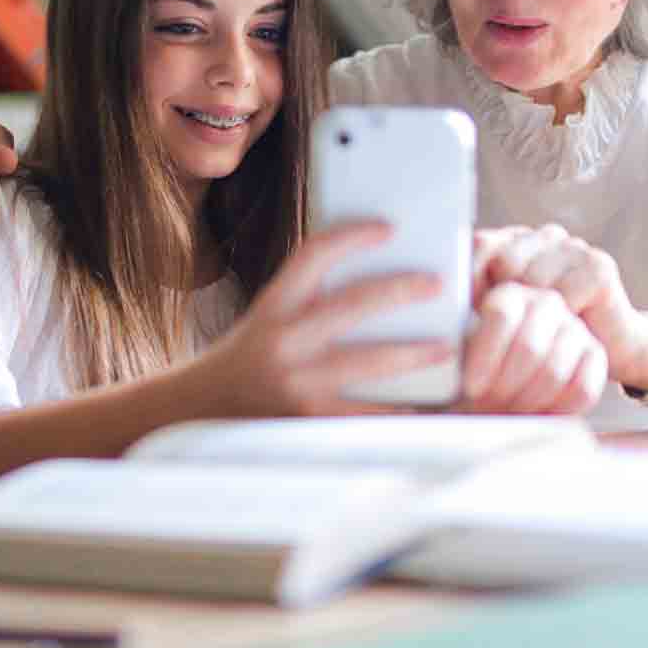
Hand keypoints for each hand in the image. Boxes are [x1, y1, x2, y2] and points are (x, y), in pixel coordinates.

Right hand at [188, 222, 458, 417]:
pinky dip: (397, 408)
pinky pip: (365, 412)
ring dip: (412, 353)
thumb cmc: (247, 359)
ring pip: (367, 362)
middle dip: (400, 291)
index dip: (353, 236)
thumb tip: (376, 282)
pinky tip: (424, 403)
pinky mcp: (309, 419)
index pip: (314, 254)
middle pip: (352, 304)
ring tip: (444, 347)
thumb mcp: (269, 317)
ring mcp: (297, 381)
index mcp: (274, 305)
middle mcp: (283, 339)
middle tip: (437, 284)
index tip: (388, 228)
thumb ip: (310, 300)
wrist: (202, 409)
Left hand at [459, 281, 607, 413]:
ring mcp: (575, 326)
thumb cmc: (481, 366)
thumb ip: (455, 343)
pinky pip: (582, 388)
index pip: (501, 315)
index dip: (485, 356)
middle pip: (529, 346)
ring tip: (507, 412)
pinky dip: (556, 410)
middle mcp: (545, 302)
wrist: (519, 379)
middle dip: (504, 386)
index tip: (471, 387)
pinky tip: (536, 415)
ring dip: (527, 401)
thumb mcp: (461, 348)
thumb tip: (443, 340)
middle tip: (488, 406)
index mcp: (509, 293)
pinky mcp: (596, 354)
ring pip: (554, 370)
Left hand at [473, 224, 647, 393]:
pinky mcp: (598, 266)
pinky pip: (562, 295)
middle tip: (507, 333)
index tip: (466, 315)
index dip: (468, 280)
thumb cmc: (549, 336)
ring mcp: (573, 247)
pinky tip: (568, 328)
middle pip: (504, 261)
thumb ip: (477, 302)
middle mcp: (544, 236)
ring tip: (539, 335)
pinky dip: (560, 320)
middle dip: (502, 301)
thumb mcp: (507, 317)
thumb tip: (441, 306)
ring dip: (533, 315)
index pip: (479, 245)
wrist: (613, 348)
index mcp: (516, 240)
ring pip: (532, 280)